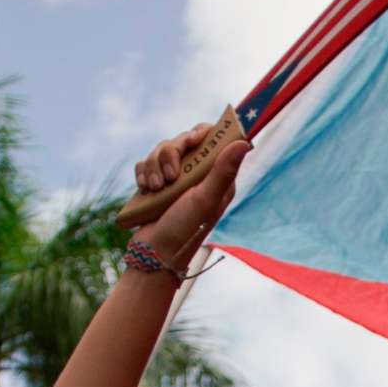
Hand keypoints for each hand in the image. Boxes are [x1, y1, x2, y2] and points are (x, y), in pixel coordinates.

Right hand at [133, 122, 251, 267]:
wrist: (154, 252)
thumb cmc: (185, 230)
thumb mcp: (205, 200)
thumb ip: (223, 171)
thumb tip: (244, 142)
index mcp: (217, 176)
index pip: (213, 139)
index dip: (201, 133)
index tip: (191, 141)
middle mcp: (198, 174)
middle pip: (183, 140)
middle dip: (171, 154)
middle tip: (171, 177)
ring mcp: (176, 178)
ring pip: (161, 149)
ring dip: (154, 166)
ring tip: (156, 189)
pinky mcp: (156, 182)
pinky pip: (146, 162)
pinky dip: (143, 173)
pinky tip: (146, 188)